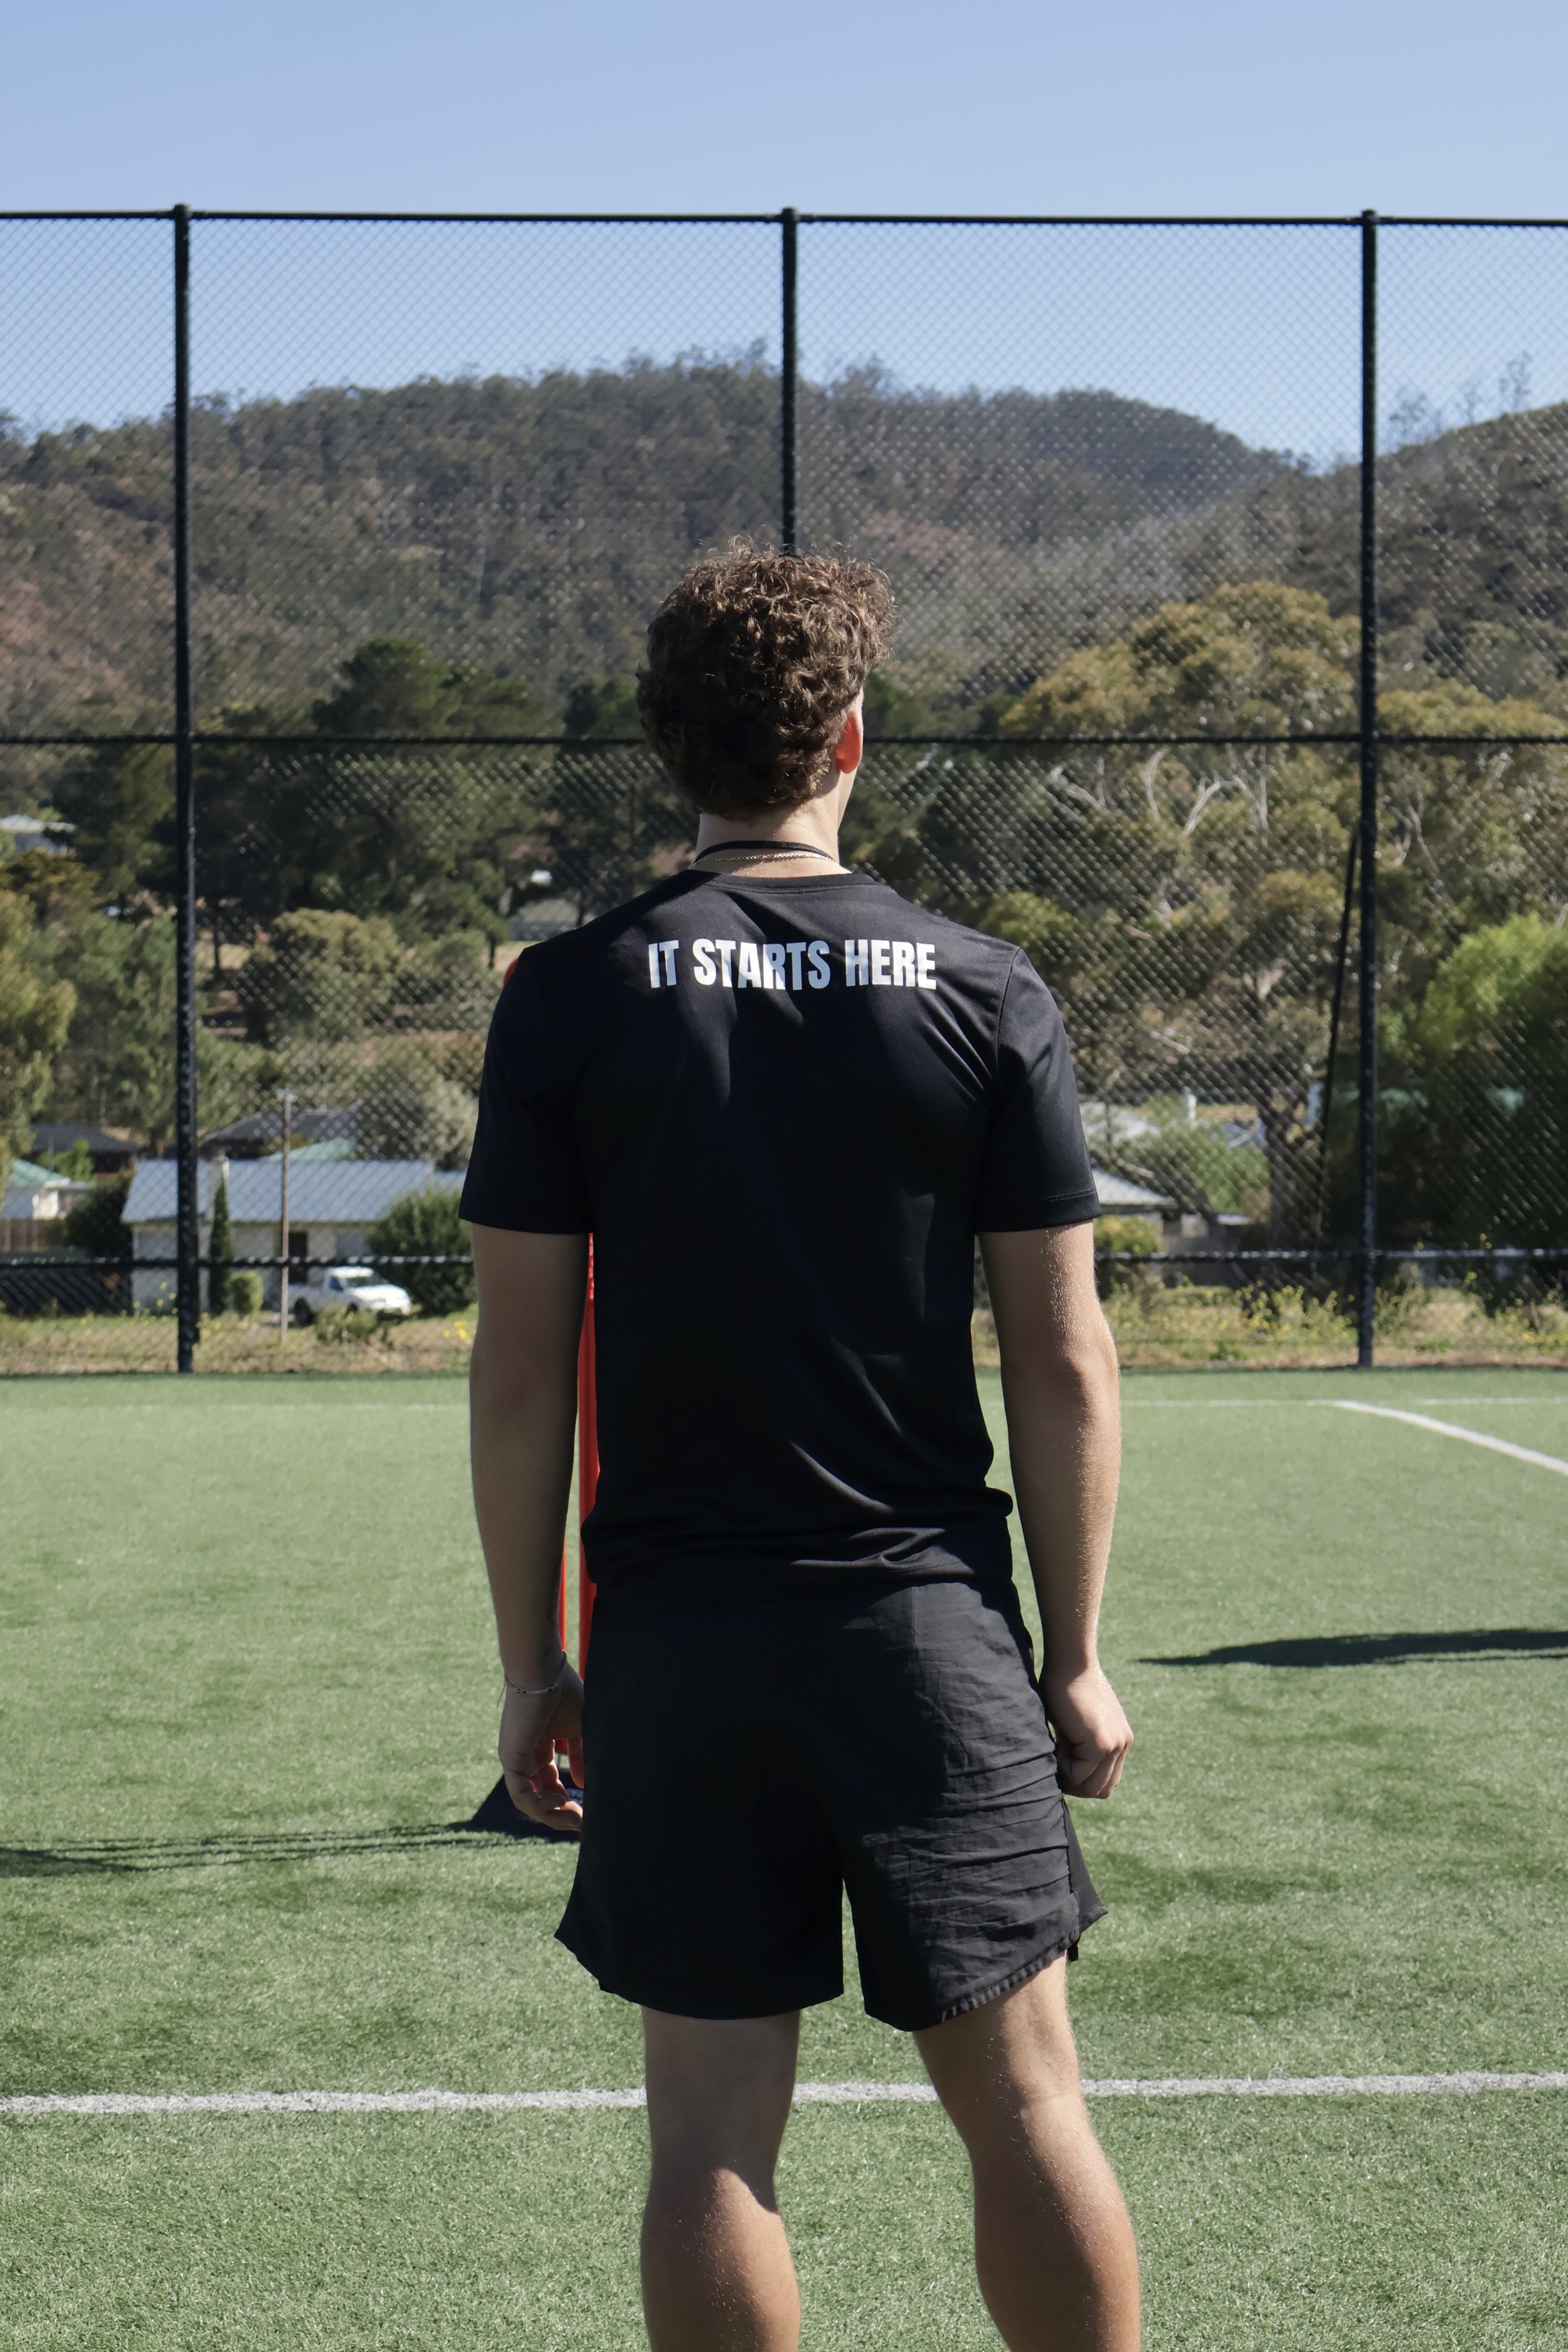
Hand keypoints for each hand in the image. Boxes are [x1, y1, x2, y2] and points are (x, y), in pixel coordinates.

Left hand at [499, 1663, 584, 1832]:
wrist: (543, 1671)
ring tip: (575, 1814)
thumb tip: (583, 1785)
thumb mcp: (579, 1729)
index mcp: (540, 1748)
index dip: (568, 1800)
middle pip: (539, 1798)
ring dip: (552, 1815)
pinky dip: (540, 1805)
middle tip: (582, 1821)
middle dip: (562, 1814)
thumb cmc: (564, 1691)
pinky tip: (562, 1801)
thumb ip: (581, 1756)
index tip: (588, 1810)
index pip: (550, 1784)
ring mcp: (516, 1759)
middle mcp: (524, 1757)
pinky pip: (520, 1795)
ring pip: (529, 1802)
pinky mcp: (511, 1759)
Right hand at [1042, 1660, 1131, 1799]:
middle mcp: (1123, 1744)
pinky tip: (1057, 1743)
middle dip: (1075, 1784)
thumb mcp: (1081, 1722)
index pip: (1106, 1781)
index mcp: (1120, 1739)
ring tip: (1057, 1750)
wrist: (1070, 1661)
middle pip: (1102, 1790)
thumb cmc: (1066, 1684)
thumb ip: (1084, 1744)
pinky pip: (1078, 1774)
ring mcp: (1115, 1745)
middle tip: (1058, 1758)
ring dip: (1069, 1777)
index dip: (1082, 1778)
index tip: (1064, 1758)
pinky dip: (1062, 1767)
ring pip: (1091, 1788)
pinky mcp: (1101, 1744)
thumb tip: (1070, 1771)